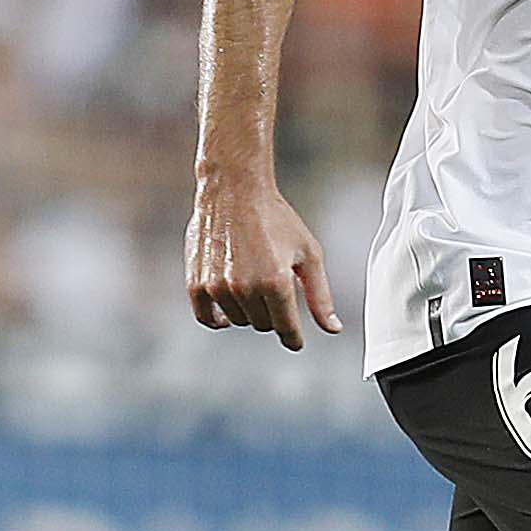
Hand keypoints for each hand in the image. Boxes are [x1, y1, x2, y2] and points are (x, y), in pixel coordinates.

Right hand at [185, 168, 343, 350]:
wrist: (234, 190)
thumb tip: (332, 329)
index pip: (286, 328)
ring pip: (238, 321)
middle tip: (272, 286)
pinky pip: (207, 318)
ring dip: (247, 309)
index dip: (293, 338)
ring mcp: (218, 287)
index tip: (295, 341)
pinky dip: (219, 318)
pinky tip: (228, 310)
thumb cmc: (275, 218)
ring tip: (251, 280)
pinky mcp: (197, 283)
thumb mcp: (308, 254)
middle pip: (263, 325)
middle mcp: (246, 288)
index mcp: (276, 283)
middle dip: (272, 312)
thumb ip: (320, 296)